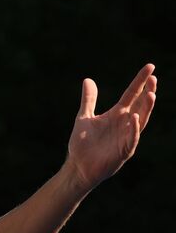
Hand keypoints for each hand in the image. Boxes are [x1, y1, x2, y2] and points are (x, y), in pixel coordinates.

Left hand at [66, 63, 157, 191]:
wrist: (78, 166)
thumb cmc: (82, 143)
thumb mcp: (84, 117)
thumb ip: (89, 100)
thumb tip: (88, 79)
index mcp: (116, 115)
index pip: (131, 94)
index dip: (140, 81)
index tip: (150, 67)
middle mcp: (124, 124)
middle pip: (140, 105)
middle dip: (147, 92)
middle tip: (153, 78)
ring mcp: (126, 137)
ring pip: (140, 120)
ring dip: (146, 108)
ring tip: (151, 94)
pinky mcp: (123, 151)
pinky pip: (131, 139)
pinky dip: (133, 129)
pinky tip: (133, 118)